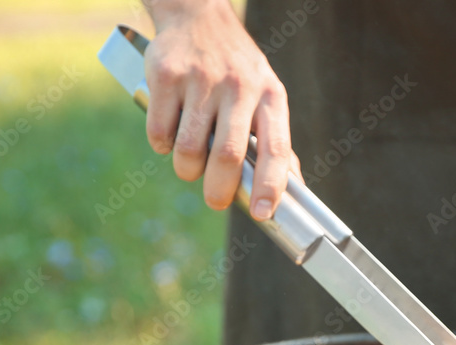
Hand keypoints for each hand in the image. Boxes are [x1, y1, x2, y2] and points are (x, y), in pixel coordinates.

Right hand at [141, 0, 298, 217]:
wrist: (197, 16)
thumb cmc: (238, 71)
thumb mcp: (267, 96)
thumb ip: (276, 142)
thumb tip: (295, 191)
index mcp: (271, 97)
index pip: (275, 149)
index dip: (269, 185)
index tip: (261, 213)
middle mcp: (239, 86)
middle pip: (226, 155)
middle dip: (219, 190)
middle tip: (215, 201)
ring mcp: (201, 80)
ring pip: (188, 150)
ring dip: (187, 170)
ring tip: (191, 166)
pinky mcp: (166, 75)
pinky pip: (160, 132)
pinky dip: (163, 145)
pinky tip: (170, 133)